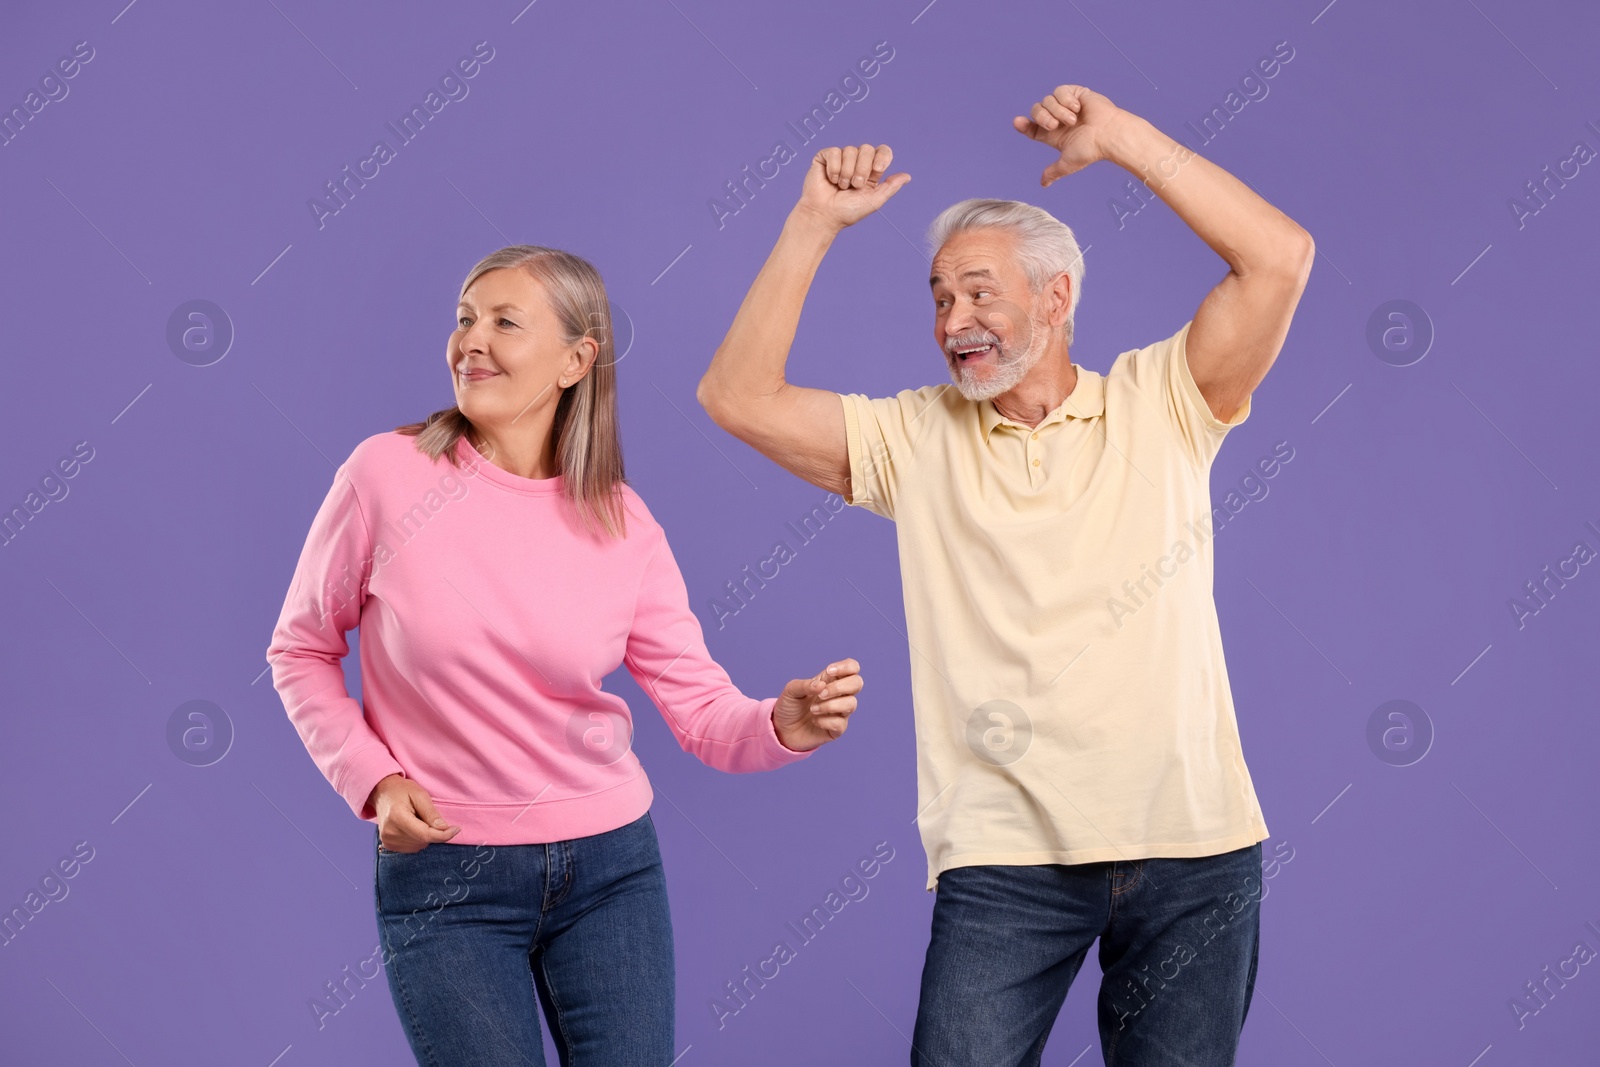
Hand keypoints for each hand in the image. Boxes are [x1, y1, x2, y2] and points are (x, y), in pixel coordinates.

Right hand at [369, 774, 460, 852]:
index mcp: (397, 817)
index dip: (443, 835)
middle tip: (427, 815)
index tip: (456, 829)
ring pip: (419, 845)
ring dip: (425, 835)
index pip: (425, 834)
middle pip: (423, 840)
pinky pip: (412, 847)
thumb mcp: (419, 794)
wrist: (382, 793)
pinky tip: (413, 826)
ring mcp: (387, 840)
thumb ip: (431, 813)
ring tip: (417, 819)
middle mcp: (390, 832)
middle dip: (433, 831)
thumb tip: (443, 828)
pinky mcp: (388, 845)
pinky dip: (418, 839)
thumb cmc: (402, 791)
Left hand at [772, 658, 862, 751]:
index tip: (829, 672)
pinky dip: (825, 721)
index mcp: (830, 680)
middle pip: (857, 683)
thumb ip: (805, 685)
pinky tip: (814, 721)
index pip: (852, 668)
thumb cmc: (789, 707)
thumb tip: (821, 685)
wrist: (782, 731)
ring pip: (852, 704)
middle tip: (820, 695)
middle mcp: (839, 695)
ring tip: (813, 710)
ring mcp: (840, 712)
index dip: (846, 667)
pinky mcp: (837, 729)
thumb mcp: (790, 691)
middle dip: (839, 687)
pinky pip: (841, 723)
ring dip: (830, 705)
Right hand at [793, 144, 909, 232]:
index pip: (883, 151)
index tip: (878, 169)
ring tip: (841, 186)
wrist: (824, 216)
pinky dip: (834, 168)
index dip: (882, 156)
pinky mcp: (825, 158)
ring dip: (847, 172)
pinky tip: (831, 180)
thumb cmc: (848, 211)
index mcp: (871, 170)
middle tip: (855, 185)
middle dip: (862, 169)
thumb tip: (907, 176)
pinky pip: (834, 152)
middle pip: (867, 148)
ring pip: (850, 150)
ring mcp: (841, 158)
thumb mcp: (874, 201)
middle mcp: (857, 162)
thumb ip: (890, 187)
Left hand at [1012, 84, 1126, 185]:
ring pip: (1047, 100)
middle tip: (1055, 125)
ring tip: (1073, 119)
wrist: (1107, 134)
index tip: (1017, 122)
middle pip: (1036, 111)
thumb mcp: (1067, 163)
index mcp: (1053, 134)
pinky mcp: (1075, 93)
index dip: (1023, 125)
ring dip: (1058, 111)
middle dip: (1042, 117)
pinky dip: (1066, 99)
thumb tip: (1044, 184)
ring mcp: (1066, 105)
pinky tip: (1077, 108)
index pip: (1032, 127)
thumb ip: (1053, 172)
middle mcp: (1058, 119)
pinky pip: (1059, 90)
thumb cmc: (1090, 150)